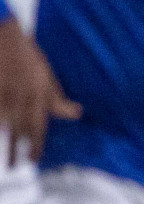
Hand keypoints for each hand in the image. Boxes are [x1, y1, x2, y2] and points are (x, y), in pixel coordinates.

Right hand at [0, 18, 80, 167]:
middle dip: (19, 150)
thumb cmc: (29, 57)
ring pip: (5, 125)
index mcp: (38, 95)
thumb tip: (78, 113)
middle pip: (20, 129)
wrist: (4, 37)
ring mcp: (3, 97)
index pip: (38, 125)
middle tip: (18, 166)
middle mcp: (20, 98)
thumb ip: (58, 99)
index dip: (36, 144)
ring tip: (8, 163)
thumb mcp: (47, 76)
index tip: (35, 160)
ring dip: (6, 144)